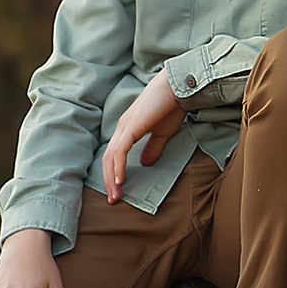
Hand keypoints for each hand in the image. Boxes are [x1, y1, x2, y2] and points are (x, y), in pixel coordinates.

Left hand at [100, 75, 184, 202]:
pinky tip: (120, 180)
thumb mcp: (161, 133)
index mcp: (127, 130)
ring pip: (111, 157)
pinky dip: (119, 167)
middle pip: (108, 159)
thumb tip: (146, 164)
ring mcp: (124, 127)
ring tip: (116, 196)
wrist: (178, 87)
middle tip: (113, 200)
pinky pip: (120, 151)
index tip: (118, 191)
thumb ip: (152, 148)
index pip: (114, 156)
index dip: (113, 174)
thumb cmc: (171, 107)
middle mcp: (121, 129)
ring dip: (112, 178)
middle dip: (109, 181)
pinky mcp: (131, 127)